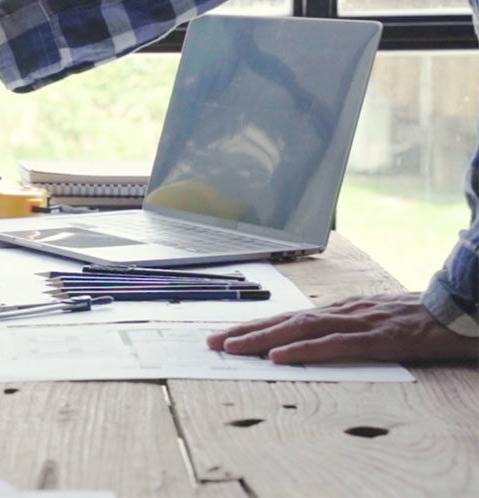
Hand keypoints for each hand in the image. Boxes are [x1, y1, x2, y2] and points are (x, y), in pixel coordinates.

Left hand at [205, 292, 477, 363]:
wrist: (463, 308)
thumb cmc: (421, 318)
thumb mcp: (376, 321)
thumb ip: (346, 329)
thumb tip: (313, 341)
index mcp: (341, 310)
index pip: (288, 318)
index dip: (253, 326)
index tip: (222, 336)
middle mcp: (343, 311)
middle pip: (285, 320)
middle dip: (244, 332)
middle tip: (210, 343)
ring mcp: (360, 322)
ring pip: (301, 330)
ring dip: (262, 339)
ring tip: (232, 348)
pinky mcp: (379, 338)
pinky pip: (335, 345)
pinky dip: (304, 350)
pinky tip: (280, 356)